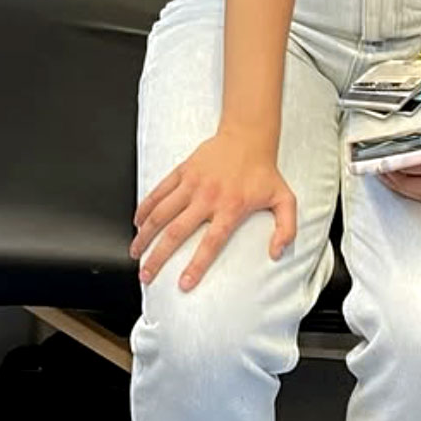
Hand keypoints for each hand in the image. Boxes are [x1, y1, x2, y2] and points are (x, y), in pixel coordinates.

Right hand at [131, 129, 297, 289]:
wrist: (248, 137)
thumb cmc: (264, 172)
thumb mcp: (285, 200)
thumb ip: (286, 229)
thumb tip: (276, 253)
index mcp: (230, 208)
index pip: (210, 243)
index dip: (196, 265)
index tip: (183, 284)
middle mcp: (208, 198)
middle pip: (176, 232)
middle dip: (158, 257)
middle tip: (146, 275)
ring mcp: (191, 183)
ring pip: (161, 213)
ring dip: (145, 235)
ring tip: (135, 252)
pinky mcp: (182, 172)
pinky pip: (158, 192)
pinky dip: (145, 207)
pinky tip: (137, 223)